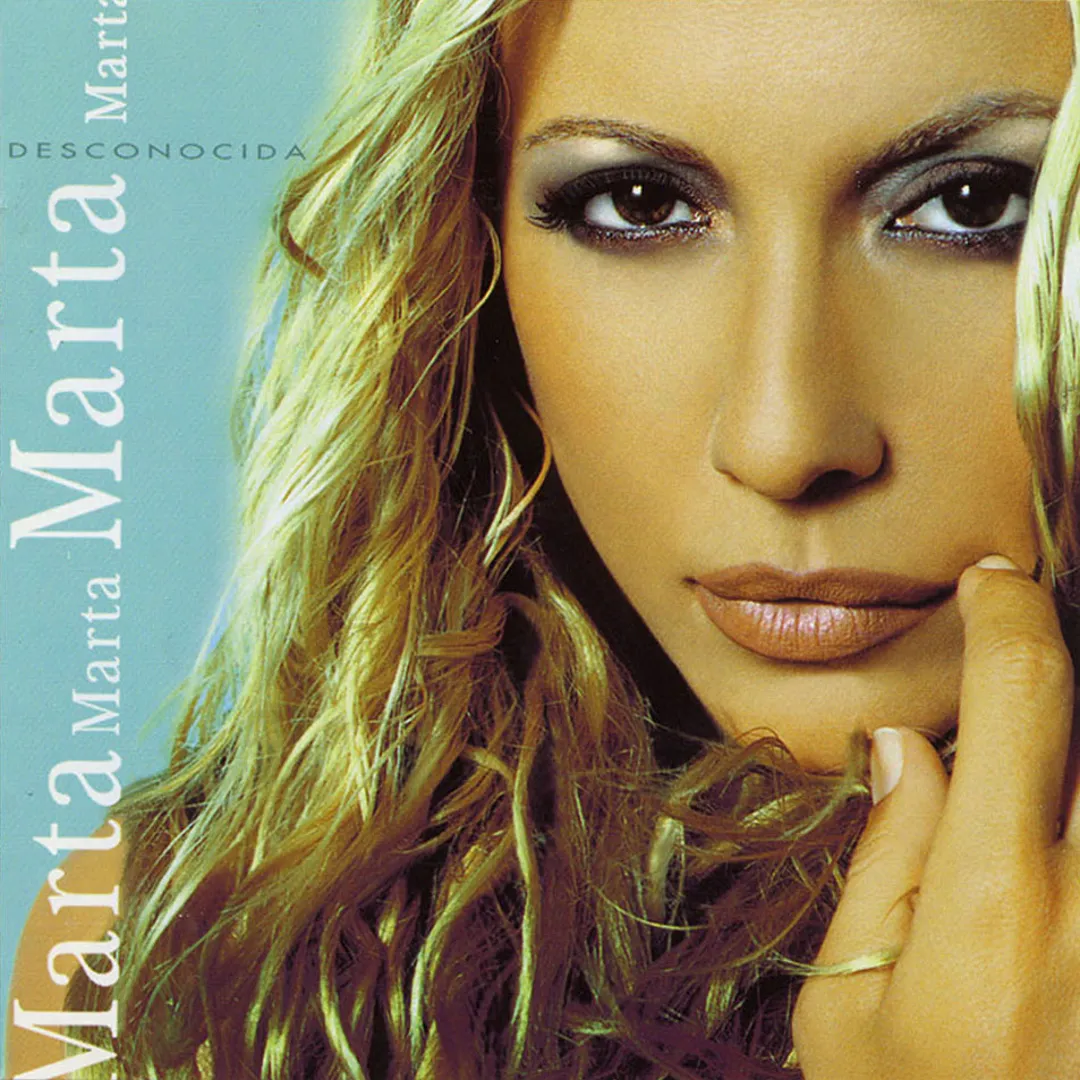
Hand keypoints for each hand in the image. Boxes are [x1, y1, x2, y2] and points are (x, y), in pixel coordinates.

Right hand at [792, 556, 1079, 1079]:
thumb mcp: (850, 1008)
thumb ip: (883, 863)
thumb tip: (904, 744)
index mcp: (994, 906)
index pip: (1020, 701)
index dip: (1010, 618)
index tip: (994, 585)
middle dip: (1074, 663)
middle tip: (1044, 640)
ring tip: (1042, 763)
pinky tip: (1052, 811)